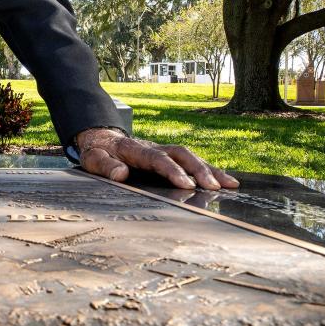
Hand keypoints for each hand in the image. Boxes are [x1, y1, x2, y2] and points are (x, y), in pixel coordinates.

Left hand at [75, 127, 238, 190]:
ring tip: (231, 185)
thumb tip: (122, 174)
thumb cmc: (98, 152)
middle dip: (200, 170)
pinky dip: (209, 169)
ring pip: (191, 156)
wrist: (101, 138)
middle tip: (214, 188)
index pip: (158, 159)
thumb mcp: (93, 159)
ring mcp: (163, 150)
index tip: (187, 184)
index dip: (173, 171)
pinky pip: (191, 160)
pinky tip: (225, 181)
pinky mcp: (169, 156)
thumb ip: (106, 166)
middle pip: (182, 154)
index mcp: (136, 150)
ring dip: (211, 170)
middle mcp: (154, 147)